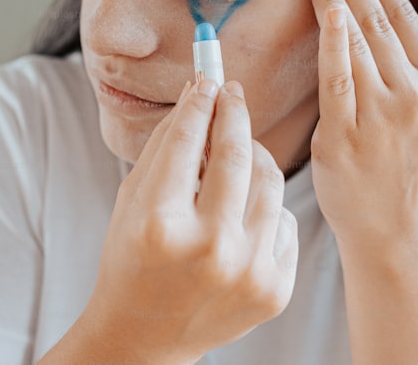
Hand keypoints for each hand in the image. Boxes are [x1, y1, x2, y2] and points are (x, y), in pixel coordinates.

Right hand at [87, 79, 298, 361]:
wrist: (144, 337)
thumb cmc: (132, 259)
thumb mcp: (134, 200)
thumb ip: (166, 145)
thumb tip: (200, 91)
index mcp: (160, 225)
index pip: (187, 141)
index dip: (201, 103)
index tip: (209, 80)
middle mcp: (209, 249)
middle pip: (237, 154)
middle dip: (234, 114)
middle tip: (232, 94)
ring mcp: (248, 273)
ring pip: (271, 183)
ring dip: (256, 156)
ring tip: (238, 150)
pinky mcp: (276, 291)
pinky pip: (285, 221)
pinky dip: (266, 207)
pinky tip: (243, 210)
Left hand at [304, 0, 417, 249]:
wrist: (392, 226)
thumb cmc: (415, 166)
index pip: (406, 18)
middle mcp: (413, 94)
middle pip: (378, 20)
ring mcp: (381, 114)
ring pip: (355, 41)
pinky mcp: (346, 133)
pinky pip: (338, 78)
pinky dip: (332, 42)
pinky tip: (324, 9)